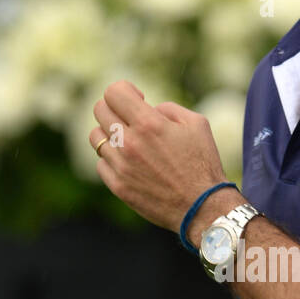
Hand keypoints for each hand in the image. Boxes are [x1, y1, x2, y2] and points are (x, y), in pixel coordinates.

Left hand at [90, 80, 228, 233]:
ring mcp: (121, 166)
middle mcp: (130, 143)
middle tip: (131, 119)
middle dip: (115, 108)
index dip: (125, 91)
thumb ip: (167, 108)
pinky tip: (130, 163)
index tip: (137, 100)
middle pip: (100, 110)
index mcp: (149, 124)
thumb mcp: (196, 124)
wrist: (203, 207)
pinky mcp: (118, 186)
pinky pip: (101, 163)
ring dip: (110, 134)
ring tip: (129, 141)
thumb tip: (148, 108)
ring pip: (96, 137)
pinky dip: (112, 160)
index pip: (114, 92)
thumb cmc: (203, 163)